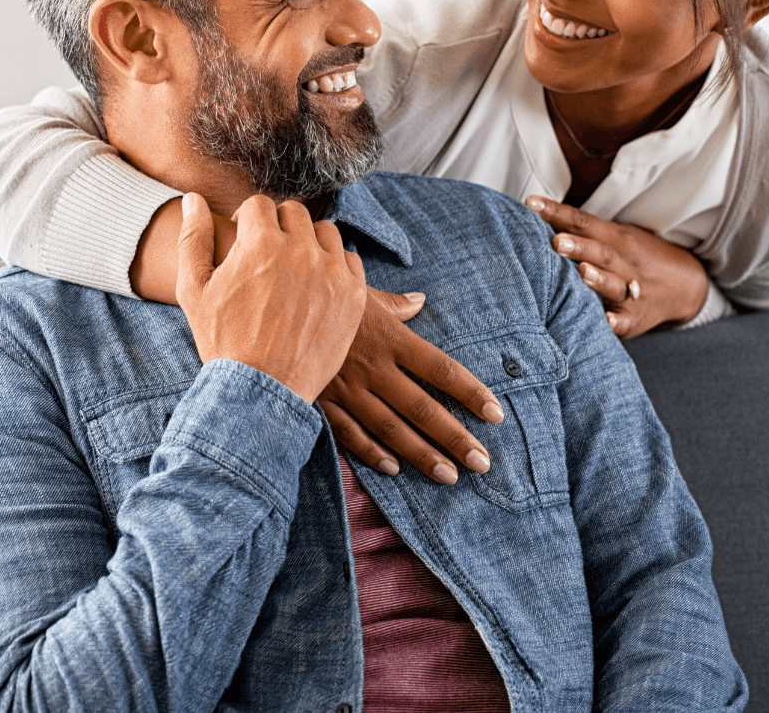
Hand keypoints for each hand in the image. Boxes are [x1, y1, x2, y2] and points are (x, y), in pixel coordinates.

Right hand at [176, 193, 365, 403]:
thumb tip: (193, 199)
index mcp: (260, 242)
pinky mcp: (353, 295)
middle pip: (294, 213)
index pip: (259, 204)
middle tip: (268, 255)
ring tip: (294, 267)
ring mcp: (331, 272)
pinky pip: (349, 260)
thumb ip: (193, 238)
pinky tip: (316, 285)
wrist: (261, 389)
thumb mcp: (194, 289)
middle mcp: (300, 250)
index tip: (245, 240)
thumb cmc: (222, 340)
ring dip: (309, 241)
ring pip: (325, 232)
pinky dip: (334, 266)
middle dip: (278, 226)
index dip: (247, 220)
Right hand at [317, 290, 503, 484]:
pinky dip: (371, 453)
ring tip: (448, 476)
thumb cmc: (322, 295)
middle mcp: (374, 367)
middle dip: (455, 438)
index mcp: (390, 338)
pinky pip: (350, 433)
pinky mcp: (322, 401)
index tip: (495, 414)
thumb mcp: (361, 292)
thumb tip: (420, 301)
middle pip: (422, 408)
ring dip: (421, 455)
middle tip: (482, 463)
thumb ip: (395, 304)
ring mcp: (347, 387)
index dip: (470, 392)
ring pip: (391, 428)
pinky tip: (394, 469)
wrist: (274, 305)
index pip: (440, 369)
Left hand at [526, 197, 709, 338]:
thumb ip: (581, 230)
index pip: (583, 222)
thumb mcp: (615, 237)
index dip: (557, 213)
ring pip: (614, 284)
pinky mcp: (634, 319)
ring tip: (581, 273)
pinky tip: (605, 321)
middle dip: (578, 247)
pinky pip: (625, 321)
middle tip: (556, 242)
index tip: (531, 204)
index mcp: (615, 238)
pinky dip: (616, 322)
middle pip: (600, 252)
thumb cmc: (634, 258)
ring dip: (598, 279)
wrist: (685, 287)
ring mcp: (632, 291)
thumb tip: (535, 213)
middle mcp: (624, 263)